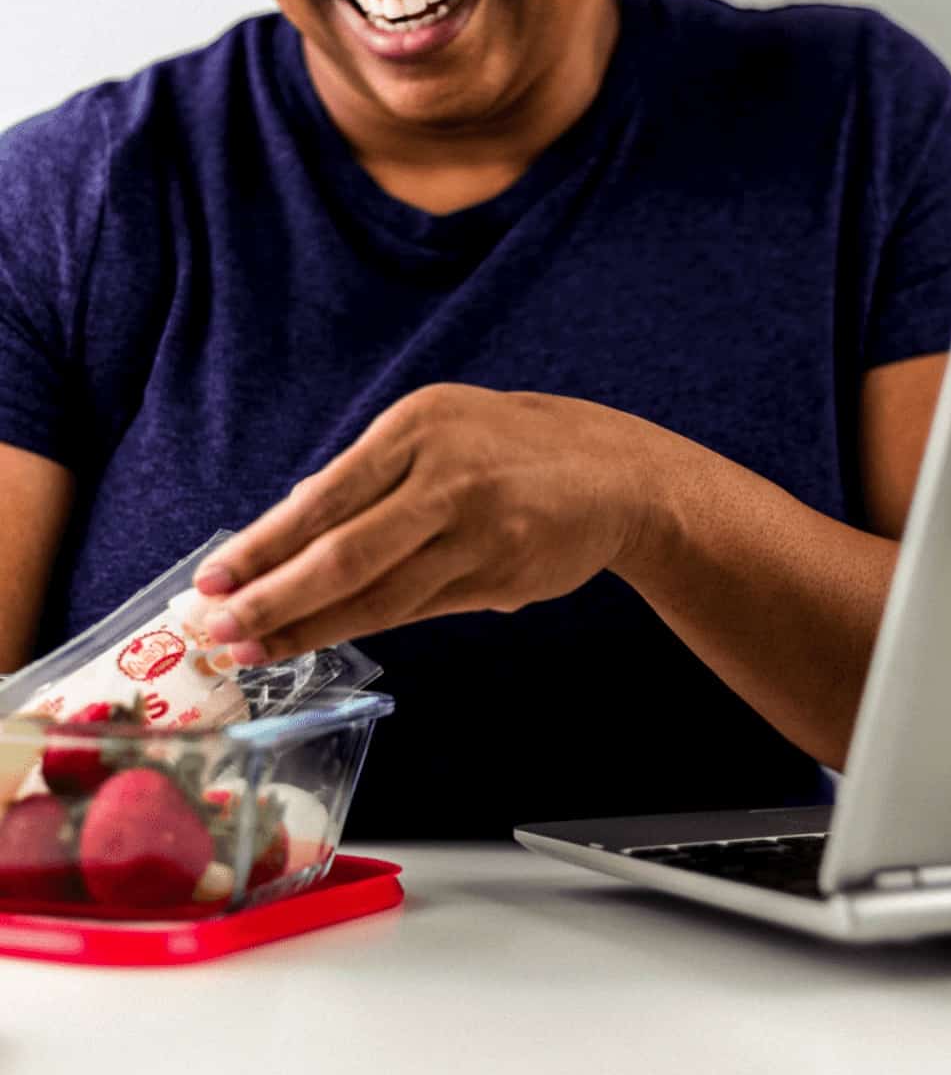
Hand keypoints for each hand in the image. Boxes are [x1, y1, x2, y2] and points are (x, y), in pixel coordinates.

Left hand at [191, 383, 656, 663]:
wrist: (615, 470)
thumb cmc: (506, 451)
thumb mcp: (437, 430)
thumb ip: (369, 478)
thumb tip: (285, 528)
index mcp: (416, 425)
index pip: (322, 497)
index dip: (261, 546)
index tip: (211, 582)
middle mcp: (446, 473)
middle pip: (341, 550)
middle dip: (270, 597)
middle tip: (215, 630)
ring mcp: (477, 528)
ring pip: (376, 593)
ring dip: (306, 627)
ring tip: (252, 650)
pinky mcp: (501, 573)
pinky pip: (417, 609)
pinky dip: (361, 627)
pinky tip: (319, 640)